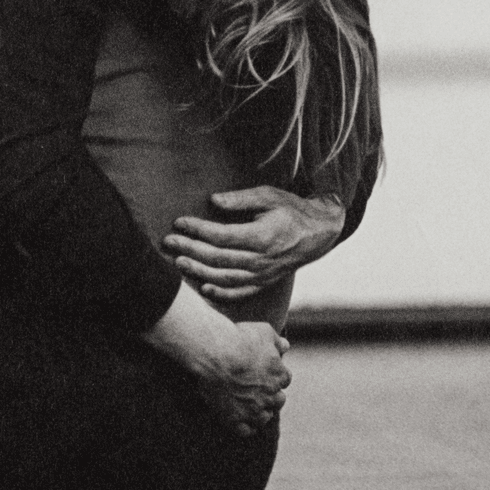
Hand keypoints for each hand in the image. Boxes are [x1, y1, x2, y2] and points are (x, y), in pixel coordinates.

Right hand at [143, 292, 290, 436]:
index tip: (264, 373)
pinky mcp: (236, 419)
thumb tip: (286, 346)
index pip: (284, 380)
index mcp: (280, 376)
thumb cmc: (240, 339)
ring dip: (260, 413)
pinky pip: (246, 431)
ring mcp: (254, 410)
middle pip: (277, 401)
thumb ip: (276, 340)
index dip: (274, 376)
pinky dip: (245, 427)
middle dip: (270, 395)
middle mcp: (271, 396)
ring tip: (249, 407)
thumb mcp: (263, 331)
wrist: (217, 354)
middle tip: (257, 390)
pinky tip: (239, 420)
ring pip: (264, 418)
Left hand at [162, 186, 343, 301]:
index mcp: (262, 237)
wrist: (320, 233)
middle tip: (169, 242)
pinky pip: (240, 293)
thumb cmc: (292, 210)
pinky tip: (203, 288)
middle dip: (190, 250)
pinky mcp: (265, 283)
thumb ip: (241, 199)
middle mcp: (262, 260)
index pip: (221, 236)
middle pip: (218, 258)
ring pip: (225, 278)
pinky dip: (221, 293)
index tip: (179, 221)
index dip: (197, 230)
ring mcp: (263, 275)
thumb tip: (212, 200)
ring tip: (178, 263)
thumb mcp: (269, 196)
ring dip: (199, 272)